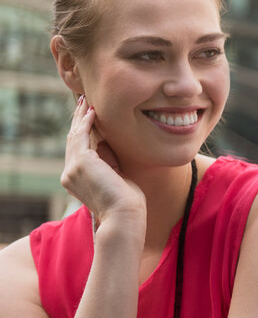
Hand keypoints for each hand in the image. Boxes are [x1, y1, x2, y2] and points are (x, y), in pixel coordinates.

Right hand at [61, 96, 144, 226]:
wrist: (125, 216)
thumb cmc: (127, 203)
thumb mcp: (116, 177)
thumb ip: (107, 161)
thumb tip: (104, 143)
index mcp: (76, 179)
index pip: (77, 150)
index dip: (81, 132)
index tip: (88, 116)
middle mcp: (69, 174)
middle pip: (73, 140)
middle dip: (79, 120)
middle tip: (84, 102)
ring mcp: (72, 169)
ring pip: (75, 136)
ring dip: (81, 117)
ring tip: (87, 100)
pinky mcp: (81, 163)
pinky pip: (82, 136)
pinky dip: (86, 122)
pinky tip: (93, 111)